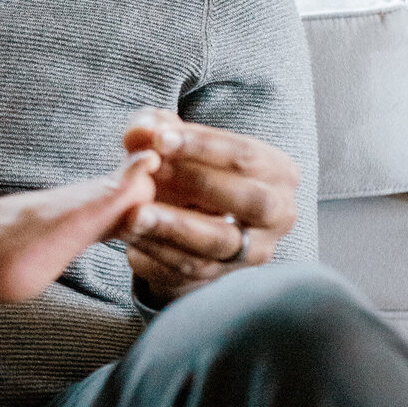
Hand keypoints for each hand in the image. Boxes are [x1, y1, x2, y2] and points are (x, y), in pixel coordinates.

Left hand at [119, 109, 299, 302]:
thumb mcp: (173, 143)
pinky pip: (190, 268)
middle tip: (152, 171)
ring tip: (133, 214)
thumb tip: (141, 131)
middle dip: (199, 183)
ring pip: (218, 242)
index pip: (246, 155)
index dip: (202, 145)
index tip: (161, 138)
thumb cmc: (187, 170)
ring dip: (173, 227)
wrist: (185, 220)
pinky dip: (157, 251)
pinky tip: (130, 235)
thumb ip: (156, 129)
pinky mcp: (221, 277)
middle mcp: (278, 215)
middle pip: (250, 201)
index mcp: (277, 172)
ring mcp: (252, 252)